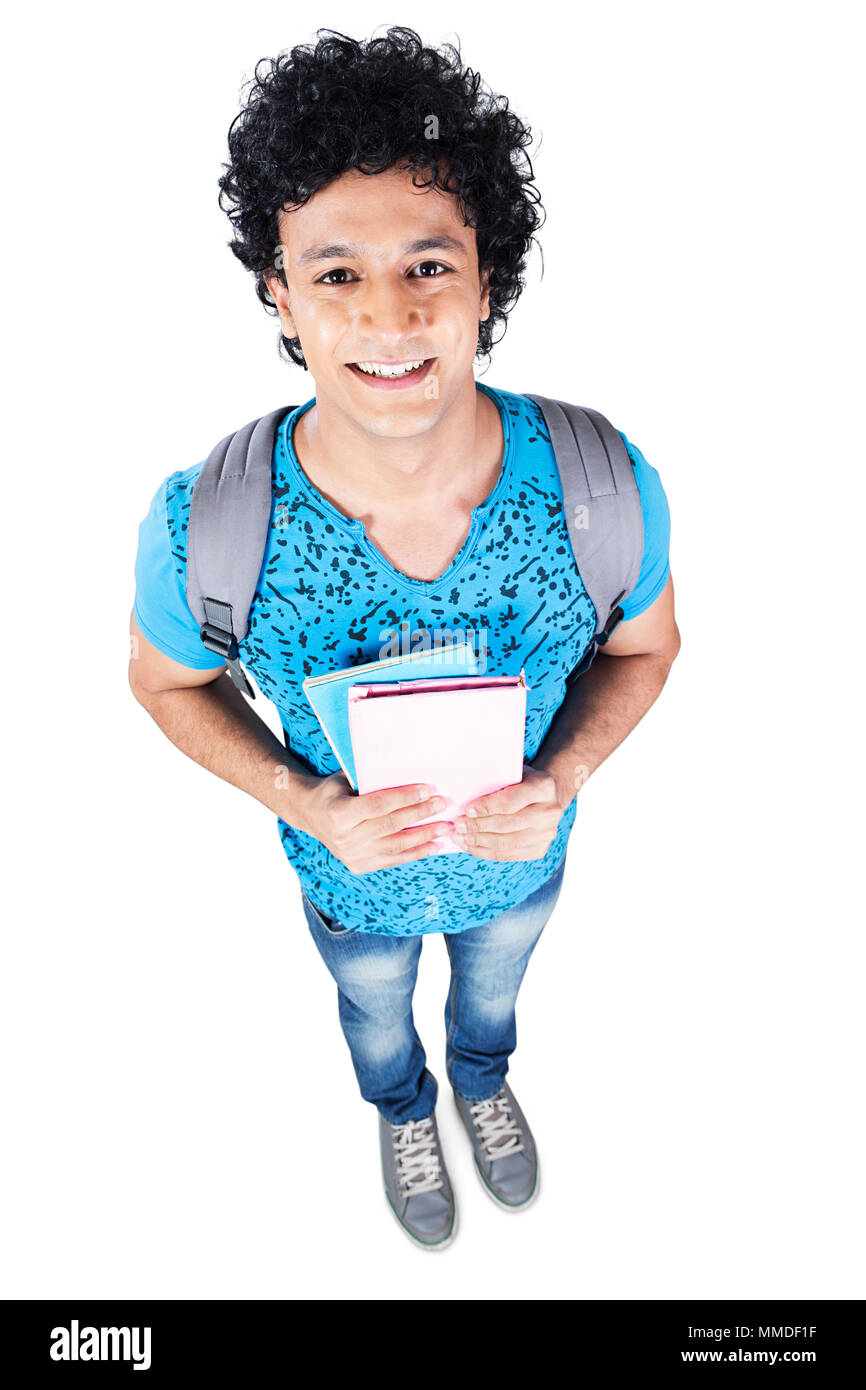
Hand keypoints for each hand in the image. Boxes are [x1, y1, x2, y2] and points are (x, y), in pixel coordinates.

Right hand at [290, 770, 456, 874]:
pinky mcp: (359, 866)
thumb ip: (370, 780)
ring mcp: (352, 855)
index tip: (427, 790)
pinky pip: (393, 860)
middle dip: (420, 814)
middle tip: (442, 804)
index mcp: (339, 813)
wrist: (310, 815)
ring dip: (424, 836)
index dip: (404, 797)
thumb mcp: (345, 780)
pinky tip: (433, 846)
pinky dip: (415, 853)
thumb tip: (408, 769)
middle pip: (391, 825)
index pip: (379, 805)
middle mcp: (344, 838)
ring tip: (444, 828)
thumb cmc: (334, 791)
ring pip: (395, 846)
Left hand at [450, 762, 565, 861]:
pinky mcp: (539, 849)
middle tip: (458, 825)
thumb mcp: (513, 772)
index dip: (487, 808)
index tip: (467, 810)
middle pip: (506, 824)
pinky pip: (508, 855)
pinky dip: (486, 852)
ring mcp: (547, 833)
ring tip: (459, 837)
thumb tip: (463, 794)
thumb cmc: (522, 781)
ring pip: (506, 843)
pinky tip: (471, 847)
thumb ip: (496, 780)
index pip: (510, 801)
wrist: (547, 796)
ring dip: (478, 842)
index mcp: (544, 787)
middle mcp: (550, 812)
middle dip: (478, 826)